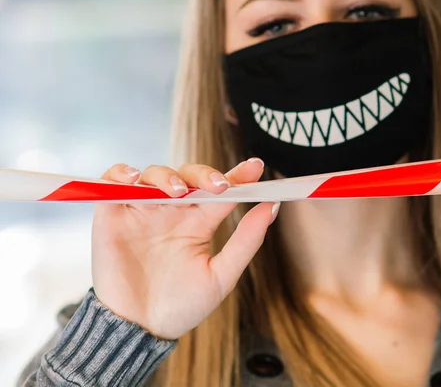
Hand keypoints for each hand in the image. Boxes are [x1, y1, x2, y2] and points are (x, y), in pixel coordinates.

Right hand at [91, 159, 278, 339]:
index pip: (220, 191)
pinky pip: (111, 183)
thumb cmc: (181, 307)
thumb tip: (272, 207)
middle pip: (189, 176)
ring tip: (177, 191)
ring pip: (154, 174)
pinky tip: (131, 178)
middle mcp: (172, 212)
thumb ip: (246, 242)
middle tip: (218, 185)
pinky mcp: (112, 216)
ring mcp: (142, 211)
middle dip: (204, 173)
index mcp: (199, 223)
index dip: (238, 175)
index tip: (256, 167)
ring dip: (167, 175)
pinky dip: (119, 174)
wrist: (139, 330)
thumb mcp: (221, 277)